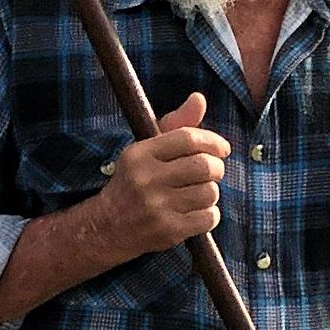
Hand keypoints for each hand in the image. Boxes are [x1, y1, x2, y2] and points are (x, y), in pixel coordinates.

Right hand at [95, 92, 229, 257]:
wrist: (107, 226)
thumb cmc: (134, 182)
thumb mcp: (147, 150)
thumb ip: (176, 125)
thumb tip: (200, 98)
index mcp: (140, 154)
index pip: (188, 138)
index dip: (212, 141)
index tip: (222, 148)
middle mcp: (146, 179)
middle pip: (204, 166)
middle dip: (217, 168)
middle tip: (213, 172)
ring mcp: (156, 207)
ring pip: (209, 192)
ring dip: (211, 192)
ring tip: (199, 194)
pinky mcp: (168, 231)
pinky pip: (209, 217)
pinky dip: (209, 214)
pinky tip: (196, 212)